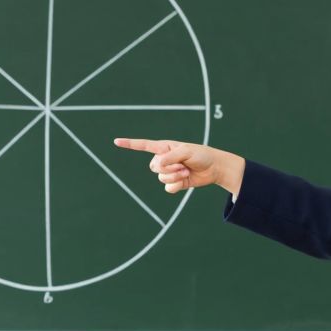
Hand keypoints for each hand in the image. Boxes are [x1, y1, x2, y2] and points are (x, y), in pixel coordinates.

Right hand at [112, 138, 244, 196]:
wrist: (214, 168)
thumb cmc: (201, 154)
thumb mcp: (186, 151)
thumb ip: (171, 156)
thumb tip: (158, 165)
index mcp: (164, 148)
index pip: (143, 145)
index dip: (130, 144)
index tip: (116, 141)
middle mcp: (164, 160)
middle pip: (154, 167)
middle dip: (168, 167)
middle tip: (183, 164)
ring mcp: (169, 172)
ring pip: (161, 178)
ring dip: (175, 176)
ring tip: (186, 170)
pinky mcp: (175, 183)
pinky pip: (168, 188)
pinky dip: (177, 185)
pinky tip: (185, 179)